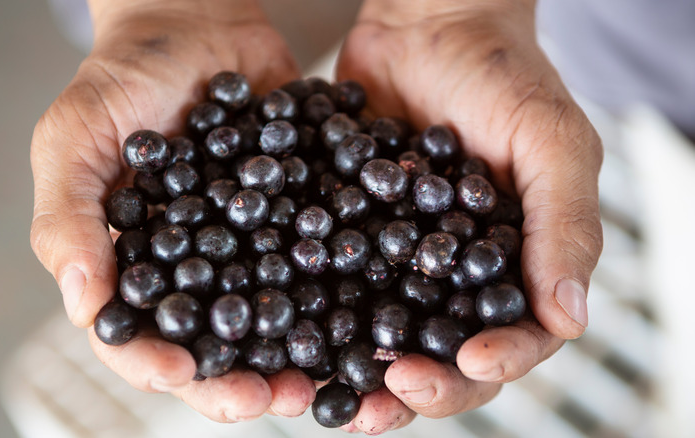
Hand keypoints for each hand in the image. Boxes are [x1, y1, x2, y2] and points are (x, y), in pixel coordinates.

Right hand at [30, 0, 316, 421]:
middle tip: (279, 399)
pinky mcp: (295, 219)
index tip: (182, 374)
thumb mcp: (75, 137)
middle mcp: (194, 271)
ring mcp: (249, 249)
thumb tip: (84, 304)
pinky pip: (316, 263)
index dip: (154, 365)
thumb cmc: (123, 77)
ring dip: (298, 355)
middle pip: (214, 346)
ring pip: (272, 320)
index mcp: (132, 265)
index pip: (136, 336)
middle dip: (242, 380)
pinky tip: (365, 308)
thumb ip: (68, 217)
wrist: (198, 22)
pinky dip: (340, 291)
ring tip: (328, 376)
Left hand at [335, 0, 602, 431]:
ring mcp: (399, 261)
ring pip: (383, 335)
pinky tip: (292, 336)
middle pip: (445, 353)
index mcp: (515, 265)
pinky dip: (316, 318)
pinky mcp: (349, 237)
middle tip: (393, 391)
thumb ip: (565, 226)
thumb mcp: (550, 141)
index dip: (496, 362)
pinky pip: (333, 287)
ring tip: (337, 398)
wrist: (425, 26)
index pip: (516, 337)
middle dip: (424, 383)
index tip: (468, 364)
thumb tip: (571, 320)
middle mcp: (455, 276)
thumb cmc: (502, 75)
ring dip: (363, 374)